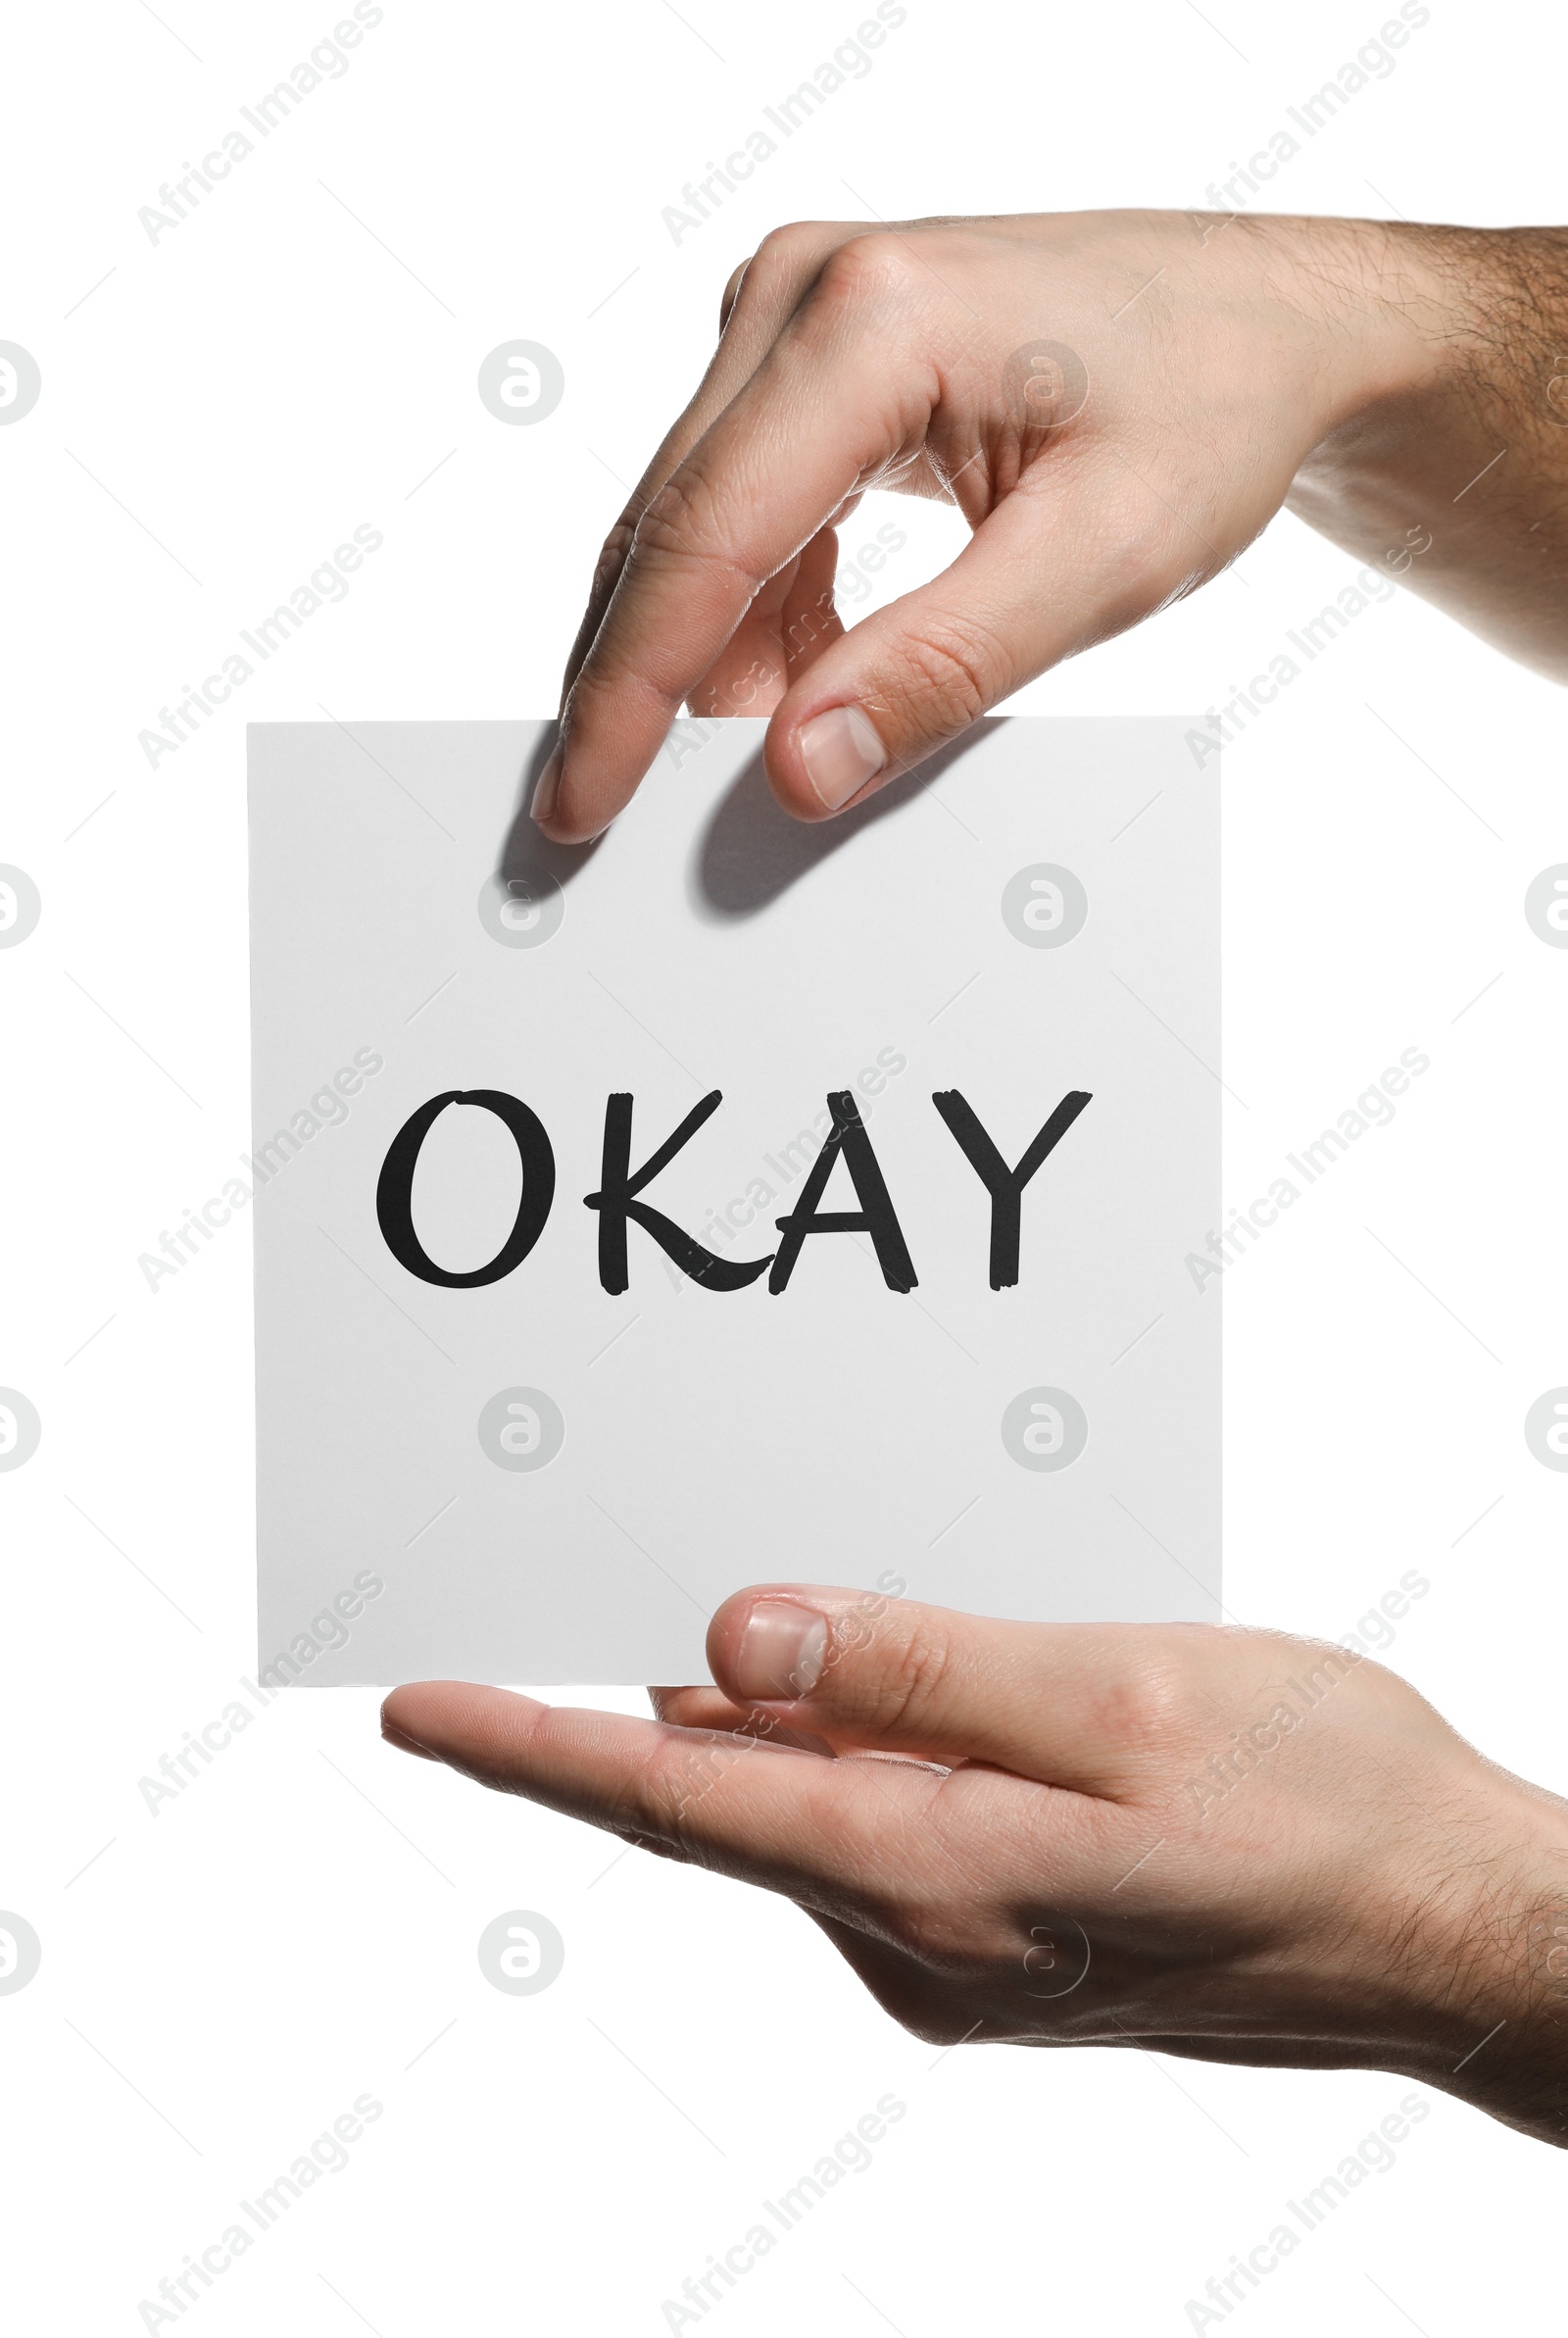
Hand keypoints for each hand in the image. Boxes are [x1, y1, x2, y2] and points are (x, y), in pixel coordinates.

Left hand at [383, 1584, 1567, 2146]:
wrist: (1459, 1933)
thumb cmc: (1327, 1808)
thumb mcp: (1124, 1700)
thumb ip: (920, 1667)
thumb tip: (730, 1646)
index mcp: (937, 1876)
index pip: (677, 1805)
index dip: (535, 1748)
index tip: (420, 1707)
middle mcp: (924, 1935)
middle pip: (726, 1803)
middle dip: (632, 1708)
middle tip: (563, 1588)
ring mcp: (965, 1947)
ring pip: (808, 1803)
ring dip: (766, 1717)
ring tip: (744, 1612)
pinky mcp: (1010, 1932)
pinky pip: (880, 1820)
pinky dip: (852, 1744)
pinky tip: (886, 1673)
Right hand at [531, 208, 1567, 843]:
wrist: (1266, 327)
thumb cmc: (1211, 412)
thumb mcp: (1103, 563)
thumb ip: (941, 669)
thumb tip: (797, 768)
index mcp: (872, 320)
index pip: (703, 537)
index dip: (627, 693)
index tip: (577, 807)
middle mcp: (805, 289)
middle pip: (669, 528)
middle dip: (639, 687)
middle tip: (609, 822)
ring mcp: (796, 309)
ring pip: (694, 522)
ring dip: (709, 656)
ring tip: (745, 761)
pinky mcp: (808, 349)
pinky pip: (742, 504)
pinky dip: (759, 611)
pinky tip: (804, 681)